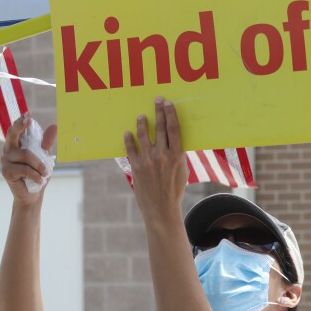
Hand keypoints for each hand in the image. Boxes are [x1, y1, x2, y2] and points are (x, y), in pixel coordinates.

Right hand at [1, 113, 57, 205]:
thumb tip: (54, 125)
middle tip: (28, 119)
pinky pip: (25, 169)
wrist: (33, 194)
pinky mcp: (6, 171)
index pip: (17, 130)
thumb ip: (47, 142)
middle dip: (20, 126)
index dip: (21, 121)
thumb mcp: (45, 157)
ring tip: (45, 173)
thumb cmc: (38, 173)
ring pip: (26, 154)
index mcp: (17, 145)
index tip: (28, 114)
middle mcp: (8, 150)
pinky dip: (36, 175)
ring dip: (40, 165)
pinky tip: (40, 180)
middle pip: (12, 134)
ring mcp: (5, 160)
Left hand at [124, 97, 187, 221]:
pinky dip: (128, 140)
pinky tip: (127, 133)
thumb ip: (178, 154)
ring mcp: (148, 161)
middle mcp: (163, 156)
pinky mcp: (136, 168)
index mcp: (177, 156)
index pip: (174, 129)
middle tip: (156, 100)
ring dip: (141, 123)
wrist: (162, 209)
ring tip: (140, 116)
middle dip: (158, 112)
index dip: (171, 114)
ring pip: (143, 135)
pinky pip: (130, 149)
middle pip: (160, 128)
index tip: (168, 103)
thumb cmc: (175, 190)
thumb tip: (173, 140)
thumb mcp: (183, 171)